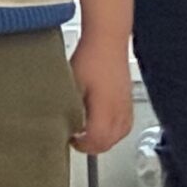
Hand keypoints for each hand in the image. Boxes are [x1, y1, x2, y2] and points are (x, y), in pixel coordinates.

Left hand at [71, 36, 131, 155]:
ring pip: (120, 134)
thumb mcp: (70, 84)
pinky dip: (115, 130)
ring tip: (89, 135)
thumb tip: (58, 122)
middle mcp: (119, 108)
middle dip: (93, 146)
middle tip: (77, 141)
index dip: (83, 145)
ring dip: (105, 139)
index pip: (97, 139)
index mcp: (105, 107)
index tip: (71, 140)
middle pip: (110, 140)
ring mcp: (126, 104)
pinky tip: (104, 125)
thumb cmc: (89, 58)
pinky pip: (126, 124)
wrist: (107, 40)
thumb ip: (67, 106)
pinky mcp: (128, 99)